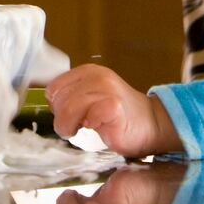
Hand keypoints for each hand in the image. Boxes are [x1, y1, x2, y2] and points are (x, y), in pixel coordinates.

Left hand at [46, 64, 181, 158]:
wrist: (152, 124)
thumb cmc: (119, 117)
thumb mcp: (92, 99)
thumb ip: (73, 98)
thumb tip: (51, 108)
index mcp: (88, 72)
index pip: (54, 88)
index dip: (56, 106)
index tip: (69, 116)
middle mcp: (97, 76)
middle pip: (58, 99)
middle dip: (61, 118)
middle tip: (76, 126)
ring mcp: (107, 89)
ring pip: (68, 108)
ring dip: (69, 126)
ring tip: (80, 131)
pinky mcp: (114, 105)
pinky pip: (89, 116)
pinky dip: (88, 127)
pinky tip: (97, 128)